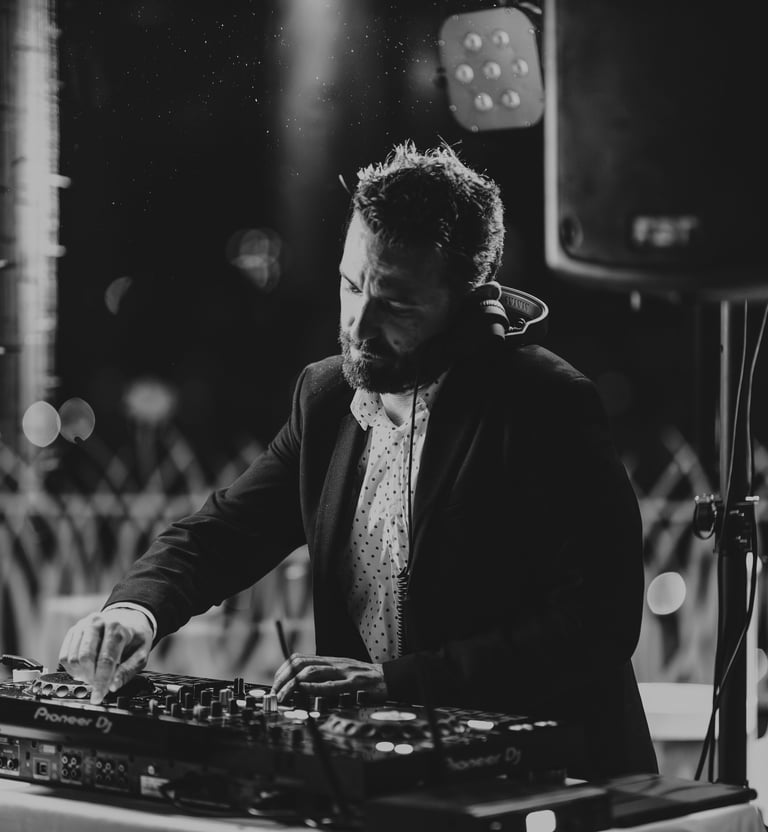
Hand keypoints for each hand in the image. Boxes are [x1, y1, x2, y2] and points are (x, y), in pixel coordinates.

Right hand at [58, 608, 153, 703]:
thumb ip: (128, 671)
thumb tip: (112, 687)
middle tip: (97, 685)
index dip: (101, 682)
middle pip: (85, 658)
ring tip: (93, 675)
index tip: (98, 697)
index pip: (106, 659)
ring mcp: (82, 626)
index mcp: (117, 627)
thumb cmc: (134, 638)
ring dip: (80, 674)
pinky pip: (64, 656)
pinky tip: (85, 669)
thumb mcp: (141, 653)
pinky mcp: (73, 631)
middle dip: (89, 677)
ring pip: (72, 658)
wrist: (128, 618)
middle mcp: (97, 623)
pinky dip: (72, 668)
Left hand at [271, 654, 386, 703]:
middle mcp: (334, 663)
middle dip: (283, 678)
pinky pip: (331, 685)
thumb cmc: (365, 678)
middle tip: (275, 693)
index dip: (284, 670)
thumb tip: (301, 685)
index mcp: (330, 660)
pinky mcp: (354, 684)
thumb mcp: (342, 671)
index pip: (300, 659)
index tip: (276, 684)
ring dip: (293, 684)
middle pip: (301, 664)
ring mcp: (344, 672)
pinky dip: (313, 687)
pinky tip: (303, 691)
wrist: (389, 678)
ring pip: (312, 671)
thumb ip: (325, 675)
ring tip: (284, 696)